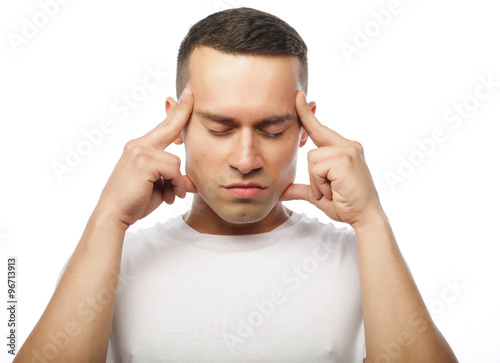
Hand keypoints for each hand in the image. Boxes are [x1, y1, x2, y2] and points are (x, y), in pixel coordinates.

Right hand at [95, 87, 196, 229]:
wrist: (113, 215)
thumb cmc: (135, 202)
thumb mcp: (157, 186)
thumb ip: (172, 177)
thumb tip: (192, 181)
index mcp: (139, 148)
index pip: (163, 127)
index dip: (176, 110)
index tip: (187, 94)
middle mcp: (137, 145)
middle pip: (169, 127)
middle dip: (182, 111)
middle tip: (192, 91)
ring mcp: (139, 151)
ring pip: (176, 161)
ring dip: (178, 182)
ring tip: (171, 195)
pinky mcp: (142, 161)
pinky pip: (173, 170)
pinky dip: (175, 185)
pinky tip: (169, 196)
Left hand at [280, 90, 383, 229]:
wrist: (365, 218)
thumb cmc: (346, 206)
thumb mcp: (319, 196)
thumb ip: (302, 189)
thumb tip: (282, 192)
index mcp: (344, 149)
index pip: (320, 129)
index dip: (307, 114)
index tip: (297, 96)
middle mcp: (348, 145)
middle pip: (311, 151)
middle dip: (316, 176)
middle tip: (334, 190)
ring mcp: (347, 150)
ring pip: (312, 160)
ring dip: (318, 181)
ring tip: (335, 191)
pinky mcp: (344, 158)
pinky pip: (316, 168)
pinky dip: (321, 183)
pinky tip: (336, 190)